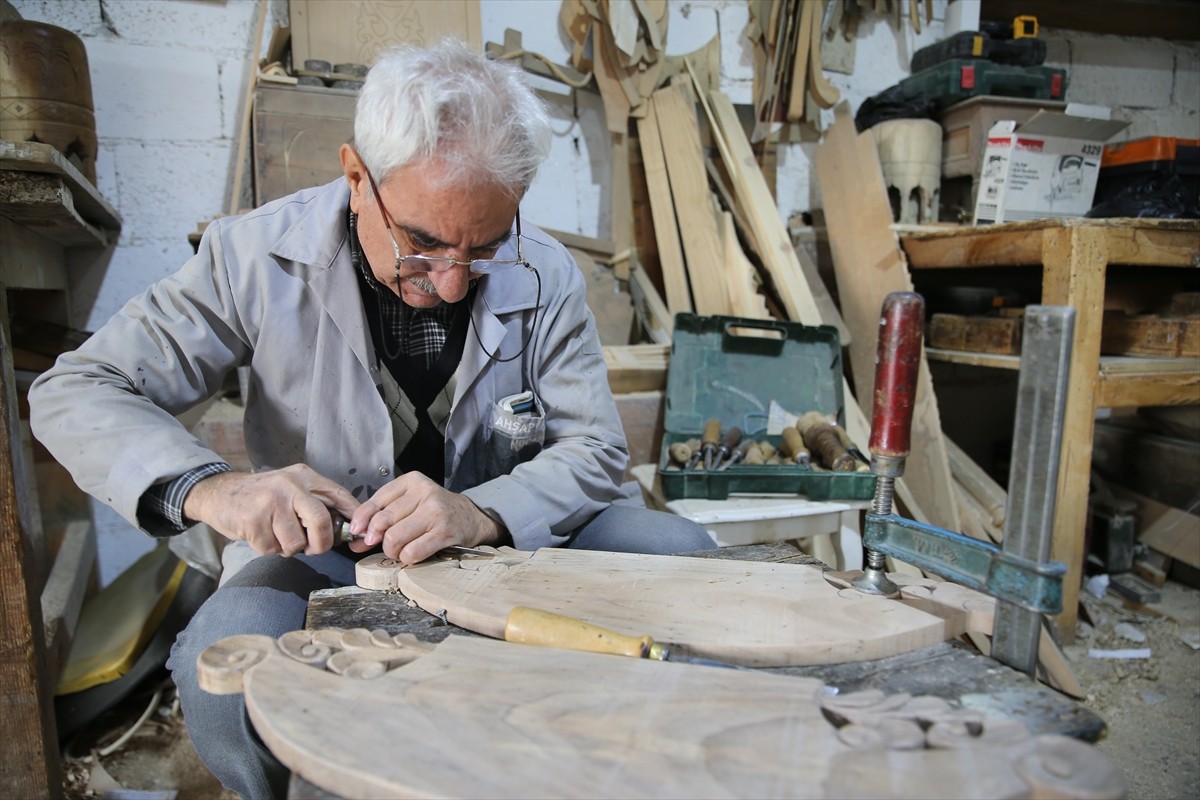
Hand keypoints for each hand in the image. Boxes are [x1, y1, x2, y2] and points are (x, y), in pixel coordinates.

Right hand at [183, 465, 359, 556]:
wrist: (219, 493)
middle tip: (313, 548)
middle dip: (321, 544)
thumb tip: (350, 526)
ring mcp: (270, 503)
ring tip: (278, 535)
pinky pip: (272, 549)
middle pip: (321, 522)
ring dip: (289, 548)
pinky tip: (261, 534)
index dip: (354, 518)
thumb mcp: (292, 487)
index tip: (359, 535)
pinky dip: (269, 548)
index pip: (340, 496)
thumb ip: (317, 501)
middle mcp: (289, 486)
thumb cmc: (261, 495)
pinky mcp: (253, 521)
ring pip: (296, 542)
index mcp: (304, 477)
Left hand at [346, 472, 505, 563]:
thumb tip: (356, 541)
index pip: (377, 500)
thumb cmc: (435, 512)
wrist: (470, 518)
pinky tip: (412, 555)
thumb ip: (383, 517)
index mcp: (413, 481)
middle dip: (377, 539)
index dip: (362, 519)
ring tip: (400, 550)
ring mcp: (435, 512)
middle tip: (383, 545)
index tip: (358, 531)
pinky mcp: (444, 533)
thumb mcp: (411, 504)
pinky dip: (406, 558)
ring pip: (394, 538)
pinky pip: (412, 552)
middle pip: (383, 521)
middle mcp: (425, 493)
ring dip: (392, 551)